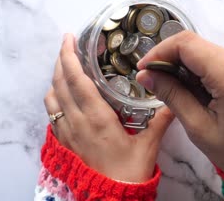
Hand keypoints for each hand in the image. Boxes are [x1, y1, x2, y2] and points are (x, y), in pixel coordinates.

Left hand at [44, 34, 173, 182]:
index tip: (69, 39)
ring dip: (55, 78)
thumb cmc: (128, 173)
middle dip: (61, 60)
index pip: (77, 80)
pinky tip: (62, 94)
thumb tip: (172, 101)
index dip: (69, 56)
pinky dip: (54, 97)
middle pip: (60, 83)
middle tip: (67, 44)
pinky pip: (51, 113)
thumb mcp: (148, 145)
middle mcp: (76, 121)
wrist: (109, 198)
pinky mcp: (63, 141)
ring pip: (52, 97)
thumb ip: (160, 121)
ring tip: (65, 66)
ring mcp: (66, 132)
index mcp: (96, 118)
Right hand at [136, 31, 223, 184]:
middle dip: (168, 59)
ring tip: (172, 89)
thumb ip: (172, 95)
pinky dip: (197, 69)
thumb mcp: (199, 128)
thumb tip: (146, 75)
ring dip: (182, 64)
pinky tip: (191, 89)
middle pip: (194, 44)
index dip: (159, 52)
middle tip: (153, 80)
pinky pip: (215, 58)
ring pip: (203, 50)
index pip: (187, 44)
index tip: (144, 69)